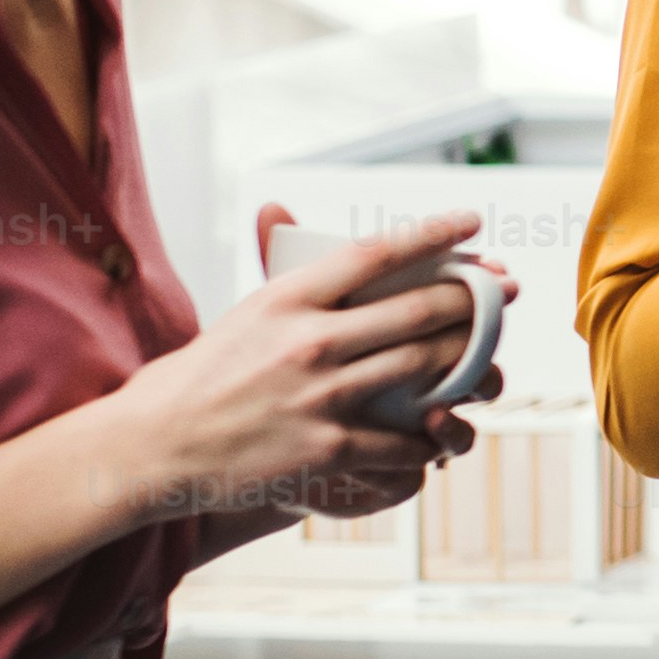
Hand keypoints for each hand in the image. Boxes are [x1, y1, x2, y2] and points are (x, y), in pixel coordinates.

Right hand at [122, 207, 486, 519]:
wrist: (151, 448)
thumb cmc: (196, 379)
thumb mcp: (238, 312)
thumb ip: (278, 270)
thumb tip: (281, 209)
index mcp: (287, 297)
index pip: (375, 253)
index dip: (435, 236)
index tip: (473, 225)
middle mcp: (309, 340)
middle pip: (419, 310)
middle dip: (476, 300)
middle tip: (506, 292)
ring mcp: (321, 396)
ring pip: (425, 371)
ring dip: (469, 365)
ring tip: (491, 361)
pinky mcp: (327, 449)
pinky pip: (404, 443)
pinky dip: (431, 439)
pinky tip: (444, 433)